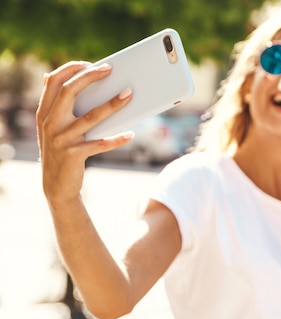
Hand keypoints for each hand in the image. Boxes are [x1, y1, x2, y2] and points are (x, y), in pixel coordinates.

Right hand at [36, 61, 133, 206]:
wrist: (57, 186)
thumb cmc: (60, 152)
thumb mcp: (51, 128)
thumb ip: (53, 104)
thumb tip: (51, 75)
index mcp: (44, 113)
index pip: (55, 83)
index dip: (71, 69)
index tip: (90, 63)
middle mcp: (50, 124)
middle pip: (69, 92)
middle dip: (90, 77)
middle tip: (110, 69)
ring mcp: (62, 139)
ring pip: (91, 116)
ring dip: (112, 104)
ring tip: (129, 94)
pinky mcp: (75, 154)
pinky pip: (100, 144)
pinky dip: (117, 139)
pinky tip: (130, 134)